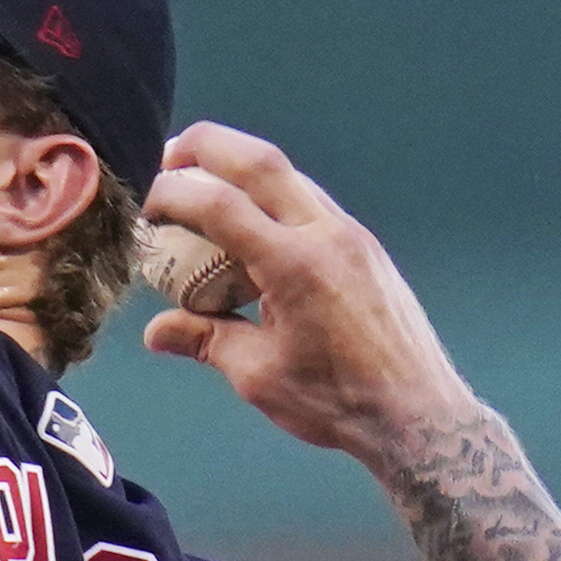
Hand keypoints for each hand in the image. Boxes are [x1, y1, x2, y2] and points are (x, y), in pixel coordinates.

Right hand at [139, 123, 480, 474]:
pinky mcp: (364, 247)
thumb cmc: (339, 401)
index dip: (172, 192)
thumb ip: (206, 339)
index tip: (142, 201)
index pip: (220, 204)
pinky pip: (310, 203)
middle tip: (166, 158)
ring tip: (203, 190)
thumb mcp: (258, 374)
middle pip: (260, 161)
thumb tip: (158, 330)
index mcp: (294, 266)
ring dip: (241, 170)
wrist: (418, 413)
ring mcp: (351, 236)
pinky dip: (271, 199)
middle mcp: (326, 235)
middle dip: (205, 147)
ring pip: (289, 176)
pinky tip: (250, 228)